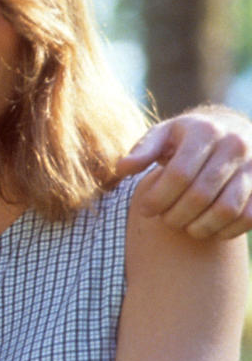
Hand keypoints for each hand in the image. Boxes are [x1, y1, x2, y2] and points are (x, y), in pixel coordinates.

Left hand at [116, 108, 251, 238]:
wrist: (231, 130)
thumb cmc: (187, 138)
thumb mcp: (163, 135)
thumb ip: (143, 151)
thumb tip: (121, 169)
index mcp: (205, 130)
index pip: (179, 173)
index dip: (158, 198)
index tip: (145, 209)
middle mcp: (235, 144)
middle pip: (200, 195)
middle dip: (176, 215)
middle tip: (165, 220)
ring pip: (226, 209)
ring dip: (200, 226)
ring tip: (185, 226)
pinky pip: (248, 217)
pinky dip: (226, 230)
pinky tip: (208, 229)